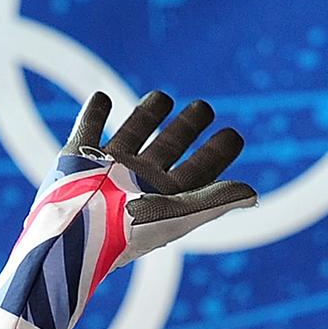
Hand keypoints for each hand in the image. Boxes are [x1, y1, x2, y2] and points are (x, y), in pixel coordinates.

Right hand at [60, 90, 256, 265]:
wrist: (73, 232)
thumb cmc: (128, 230)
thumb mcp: (178, 213)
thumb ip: (215, 201)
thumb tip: (254, 194)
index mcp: (163, 196)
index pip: (199, 170)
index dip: (218, 153)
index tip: (233, 135)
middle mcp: (137, 181)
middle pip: (168, 148)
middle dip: (186, 128)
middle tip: (204, 107)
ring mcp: (106, 168)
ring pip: (131, 134)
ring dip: (145, 115)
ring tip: (161, 96)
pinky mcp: (75, 158)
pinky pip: (86, 129)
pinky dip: (92, 113)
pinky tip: (101, 98)